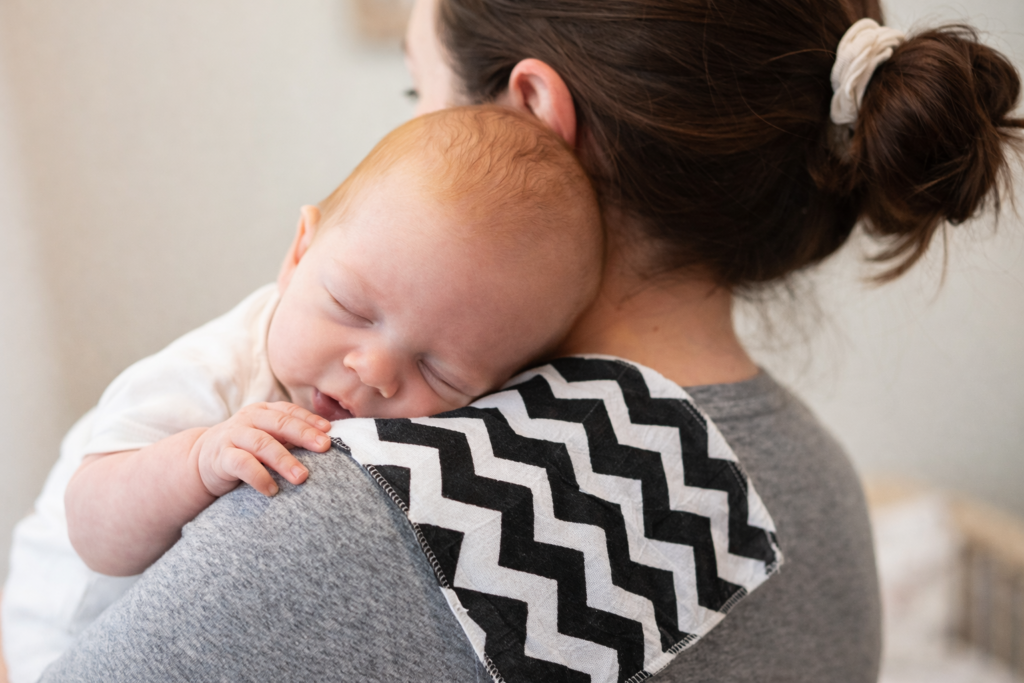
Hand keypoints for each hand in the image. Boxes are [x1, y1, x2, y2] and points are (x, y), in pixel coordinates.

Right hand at [190, 402, 331, 496]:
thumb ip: (290, 438)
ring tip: (302, 477)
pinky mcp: (222, 457)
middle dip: (304, 435)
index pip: (289, 411)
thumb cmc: (246, 449)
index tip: (329, 431)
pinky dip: (259, 477)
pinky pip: (242, 464)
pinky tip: (272, 490)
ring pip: (262, 443)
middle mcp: (249, 419)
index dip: (310, 420)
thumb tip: (328, 445)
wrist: (202, 460)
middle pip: (279, 424)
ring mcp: (233, 436)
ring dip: (284, 460)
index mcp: (264, 411)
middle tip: (325, 448)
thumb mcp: (268, 438)